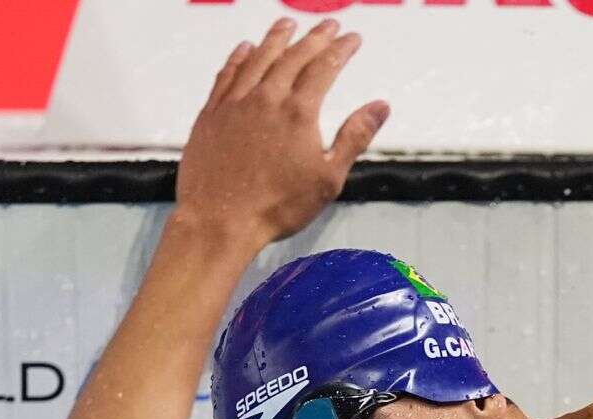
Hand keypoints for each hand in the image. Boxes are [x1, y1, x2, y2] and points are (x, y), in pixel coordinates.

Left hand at [174, 19, 389, 248]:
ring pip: (258, 58)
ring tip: (287, 23)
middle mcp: (266, 98)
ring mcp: (235, 103)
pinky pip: (226, 74)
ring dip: (276, 38)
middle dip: (314, 37)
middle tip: (328, 25)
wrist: (220, 221)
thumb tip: (380, 106)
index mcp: (299, 113)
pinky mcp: (211, 114)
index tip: (352, 38)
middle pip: (293, 56)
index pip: (324, 68)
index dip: (341, 49)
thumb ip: (354, 137)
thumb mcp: (328, 178)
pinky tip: (245, 48)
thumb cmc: (277, 206)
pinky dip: (238, 57)